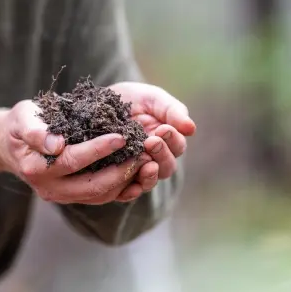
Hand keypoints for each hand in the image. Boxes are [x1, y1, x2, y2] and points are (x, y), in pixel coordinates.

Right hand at [0, 100, 152, 204]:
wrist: (11, 144)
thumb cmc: (20, 124)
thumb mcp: (23, 118)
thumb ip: (35, 130)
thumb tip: (56, 146)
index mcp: (35, 167)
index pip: (73, 161)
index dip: (99, 149)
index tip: (121, 135)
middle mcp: (49, 188)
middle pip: (92, 186)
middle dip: (120, 170)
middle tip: (142, 151)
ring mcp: (62, 196)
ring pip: (100, 196)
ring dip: (125, 180)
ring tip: (143, 159)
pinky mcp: (73, 197)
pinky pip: (101, 197)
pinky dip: (121, 186)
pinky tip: (135, 168)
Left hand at [106, 82, 195, 202]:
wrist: (98, 103)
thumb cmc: (131, 98)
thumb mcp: (152, 98)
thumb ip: (172, 111)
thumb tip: (191, 128)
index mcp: (166, 140)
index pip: (177, 147)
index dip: (173, 140)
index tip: (163, 129)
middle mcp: (154, 158)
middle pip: (167, 167)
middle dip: (161, 154)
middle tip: (151, 141)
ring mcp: (136, 169)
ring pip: (150, 181)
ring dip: (150, 175)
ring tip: (145, 163)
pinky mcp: (117, 177)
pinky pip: (126, 192)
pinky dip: (130, 192)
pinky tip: (130, 187)